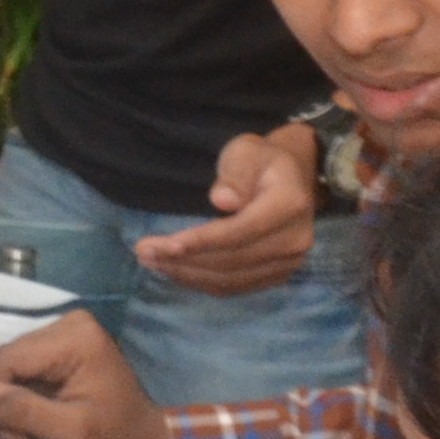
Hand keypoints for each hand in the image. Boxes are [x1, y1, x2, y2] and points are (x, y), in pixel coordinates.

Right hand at [0, 309, 167, 438]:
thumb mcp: (68, 433)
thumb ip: (19, 410)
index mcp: (75, 339)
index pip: (10, 359)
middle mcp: (68, 327)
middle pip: (9, 362)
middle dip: (1, 406)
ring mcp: (66, 337)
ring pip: (11, 369)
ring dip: (9, 408)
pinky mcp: (62, 351)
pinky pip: (24, 372)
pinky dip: (20, 403)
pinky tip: (28, 429)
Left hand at [137, 122, 318, 295]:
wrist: (291, 177)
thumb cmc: (261, 159)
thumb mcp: (246, 151)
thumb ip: (235, 174)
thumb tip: (222, 201)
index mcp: (290, 205)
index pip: (240, 231)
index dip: (201, 241)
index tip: (164, 245)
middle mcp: (295, 240)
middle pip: (232, 260)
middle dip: (184, 260)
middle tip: (143, 252)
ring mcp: (288, 263)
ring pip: (230, 279)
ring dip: (187, 274)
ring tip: (152, 262)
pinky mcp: (276, 276)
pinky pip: (234, 286)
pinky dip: (201, 281)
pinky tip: (175, 270)